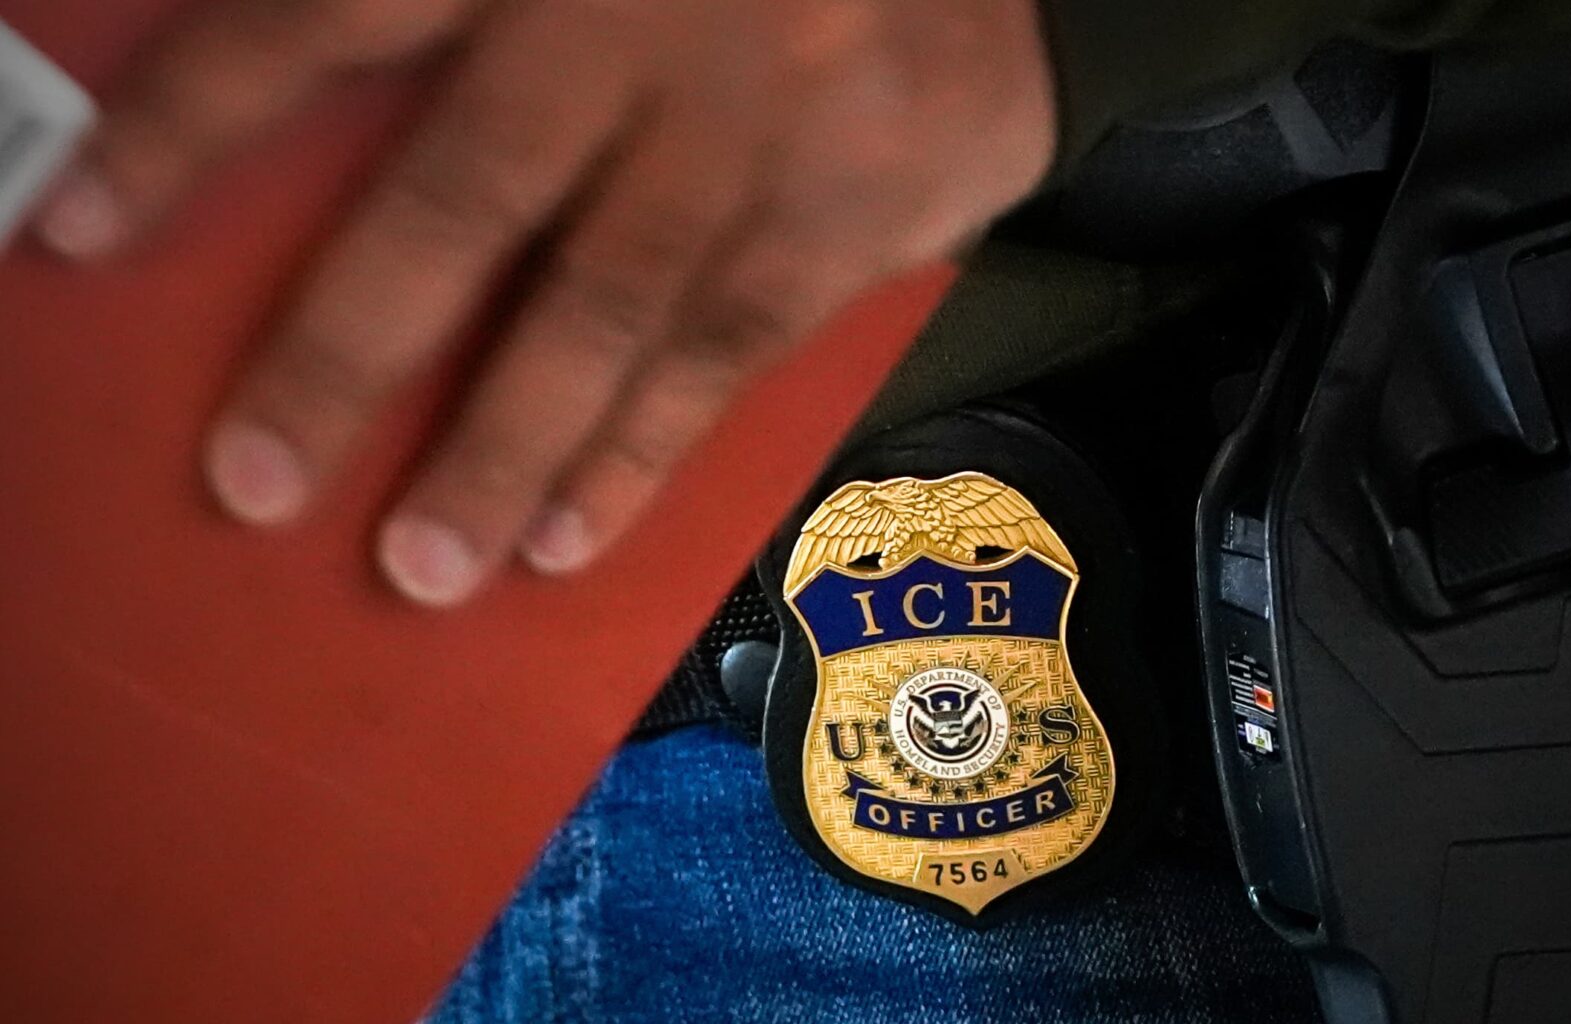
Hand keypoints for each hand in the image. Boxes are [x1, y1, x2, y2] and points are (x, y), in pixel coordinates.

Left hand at [36, 0, 1055, 605]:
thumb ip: (473, 12)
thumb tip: (315, 124)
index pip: (331, 19)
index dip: (197, 121)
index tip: (81, 232)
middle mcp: (633, 27)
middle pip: (461, 195)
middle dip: (350, 350)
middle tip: (254, 482)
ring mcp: (747, 127)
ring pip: (602, 303)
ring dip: (504, 446)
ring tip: (420, 566)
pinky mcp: (842, 214)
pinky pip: (728, 347)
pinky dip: (646, 448)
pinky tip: (574, 536)